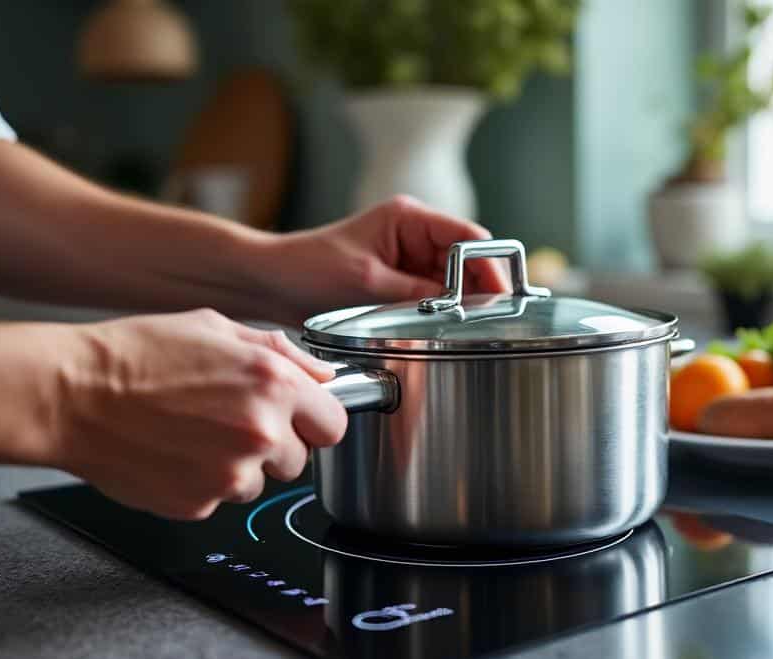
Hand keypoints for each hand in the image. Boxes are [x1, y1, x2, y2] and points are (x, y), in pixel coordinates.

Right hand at [54, 309, 345, 519]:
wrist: (70, 394)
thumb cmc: (137, 354)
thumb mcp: (215, 327)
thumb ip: (281, 353)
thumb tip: (323, 376)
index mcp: (274, 385)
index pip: (335, 424)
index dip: (314, 420)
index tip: (297, 417)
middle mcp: (260, 432)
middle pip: (301, 460)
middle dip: (275, 443)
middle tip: (227, 418)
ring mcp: (230, 475)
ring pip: (260, 482)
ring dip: (238, 465)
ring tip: (193, 432)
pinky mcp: (199, 504)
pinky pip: (220, 499)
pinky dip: (202, 482)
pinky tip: (173, 451)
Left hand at [258, 196, 511, 324]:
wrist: (271, 282)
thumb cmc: (308, 268)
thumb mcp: (367, 282)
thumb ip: (419, 292)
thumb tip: (461, 305)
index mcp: (409, 218)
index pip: (469, 238)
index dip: (489, 268)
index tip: (500, 298)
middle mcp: (414, 233)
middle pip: (468, 261)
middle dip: (477, 290)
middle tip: (485, 321)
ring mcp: (408, 258)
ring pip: (455, 282)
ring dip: (458, 303)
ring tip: (460, 326)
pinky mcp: (400, 281)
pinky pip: (434, 296)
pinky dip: (440, 311)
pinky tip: (440, 326)